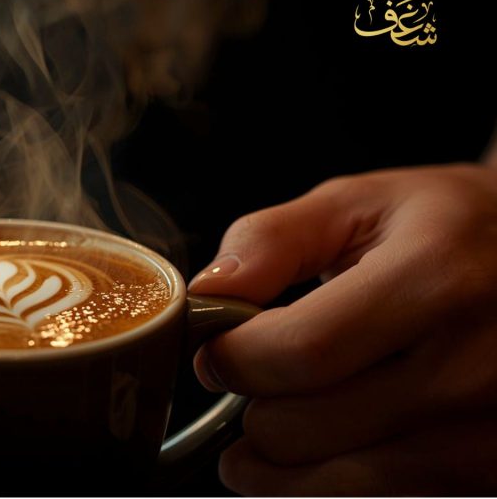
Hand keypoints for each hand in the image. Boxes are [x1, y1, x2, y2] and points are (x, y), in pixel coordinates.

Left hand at [188, 163, 496, 494]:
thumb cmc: (448, 230)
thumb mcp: (361, 204)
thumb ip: (272, 241)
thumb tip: (206, 294)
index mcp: (435, 280)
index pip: (298, 353)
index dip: (232, 358)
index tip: (216, 349)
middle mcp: (471, 368)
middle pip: (302, 429)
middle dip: (250, 405)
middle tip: (253, 381)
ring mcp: (486, 434)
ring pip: (332, 485)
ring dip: (278, 461)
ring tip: (270, 423)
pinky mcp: (488, 474)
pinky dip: (327, 483)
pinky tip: (320, 448)